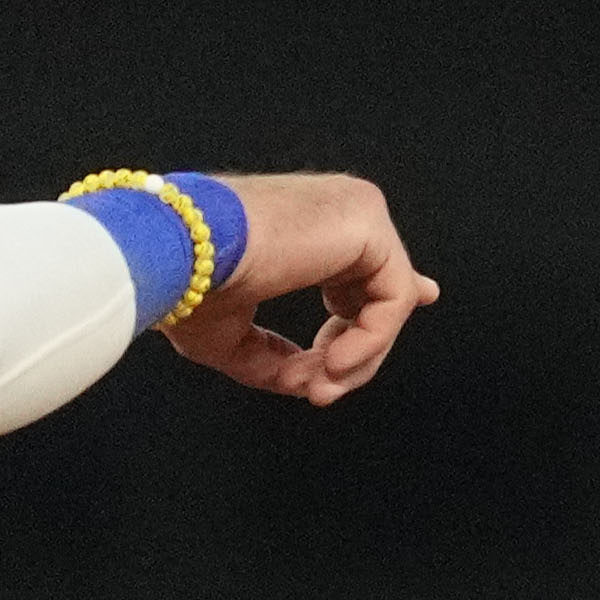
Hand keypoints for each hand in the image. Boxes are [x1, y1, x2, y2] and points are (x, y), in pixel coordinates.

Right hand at [168, 174, 438, 404]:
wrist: (172, 253)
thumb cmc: (184, 285)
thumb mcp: (230, 337)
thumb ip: (279, 357)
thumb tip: (315, 383)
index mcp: (305, 226)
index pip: (370, 255)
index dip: (395, 287)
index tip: (428, 295)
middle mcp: (334, 209)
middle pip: (379, 291)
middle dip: (359, 353)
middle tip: (324, 390)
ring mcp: (354, 209)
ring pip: (389, 301)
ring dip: (358, 357)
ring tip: (320, 383)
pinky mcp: (367, 220)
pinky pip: (394, 298)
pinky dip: (371, 341)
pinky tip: (335, 365)